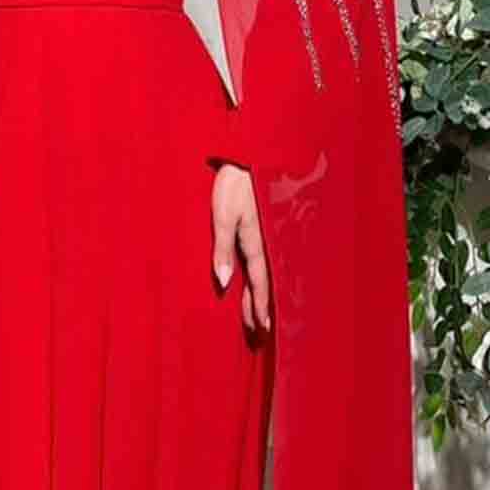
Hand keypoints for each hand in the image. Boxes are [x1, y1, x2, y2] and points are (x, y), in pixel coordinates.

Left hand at [211, 163, 270, 333]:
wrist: (248, 155)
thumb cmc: (233, 184)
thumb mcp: (223, 215)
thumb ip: (222, 250)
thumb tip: (222, 284)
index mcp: (255, 242)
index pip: (259, 283)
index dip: (259, 307)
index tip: (261, 329)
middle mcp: (265, 242)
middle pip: (265, 283)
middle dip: (262, 308)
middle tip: (261, 334)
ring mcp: (267, 234)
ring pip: (267, 272)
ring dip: (264, 296)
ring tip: (263, 317)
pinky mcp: (264, 225)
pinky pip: (266, 258)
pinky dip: (265, 276)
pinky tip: (264, 282)